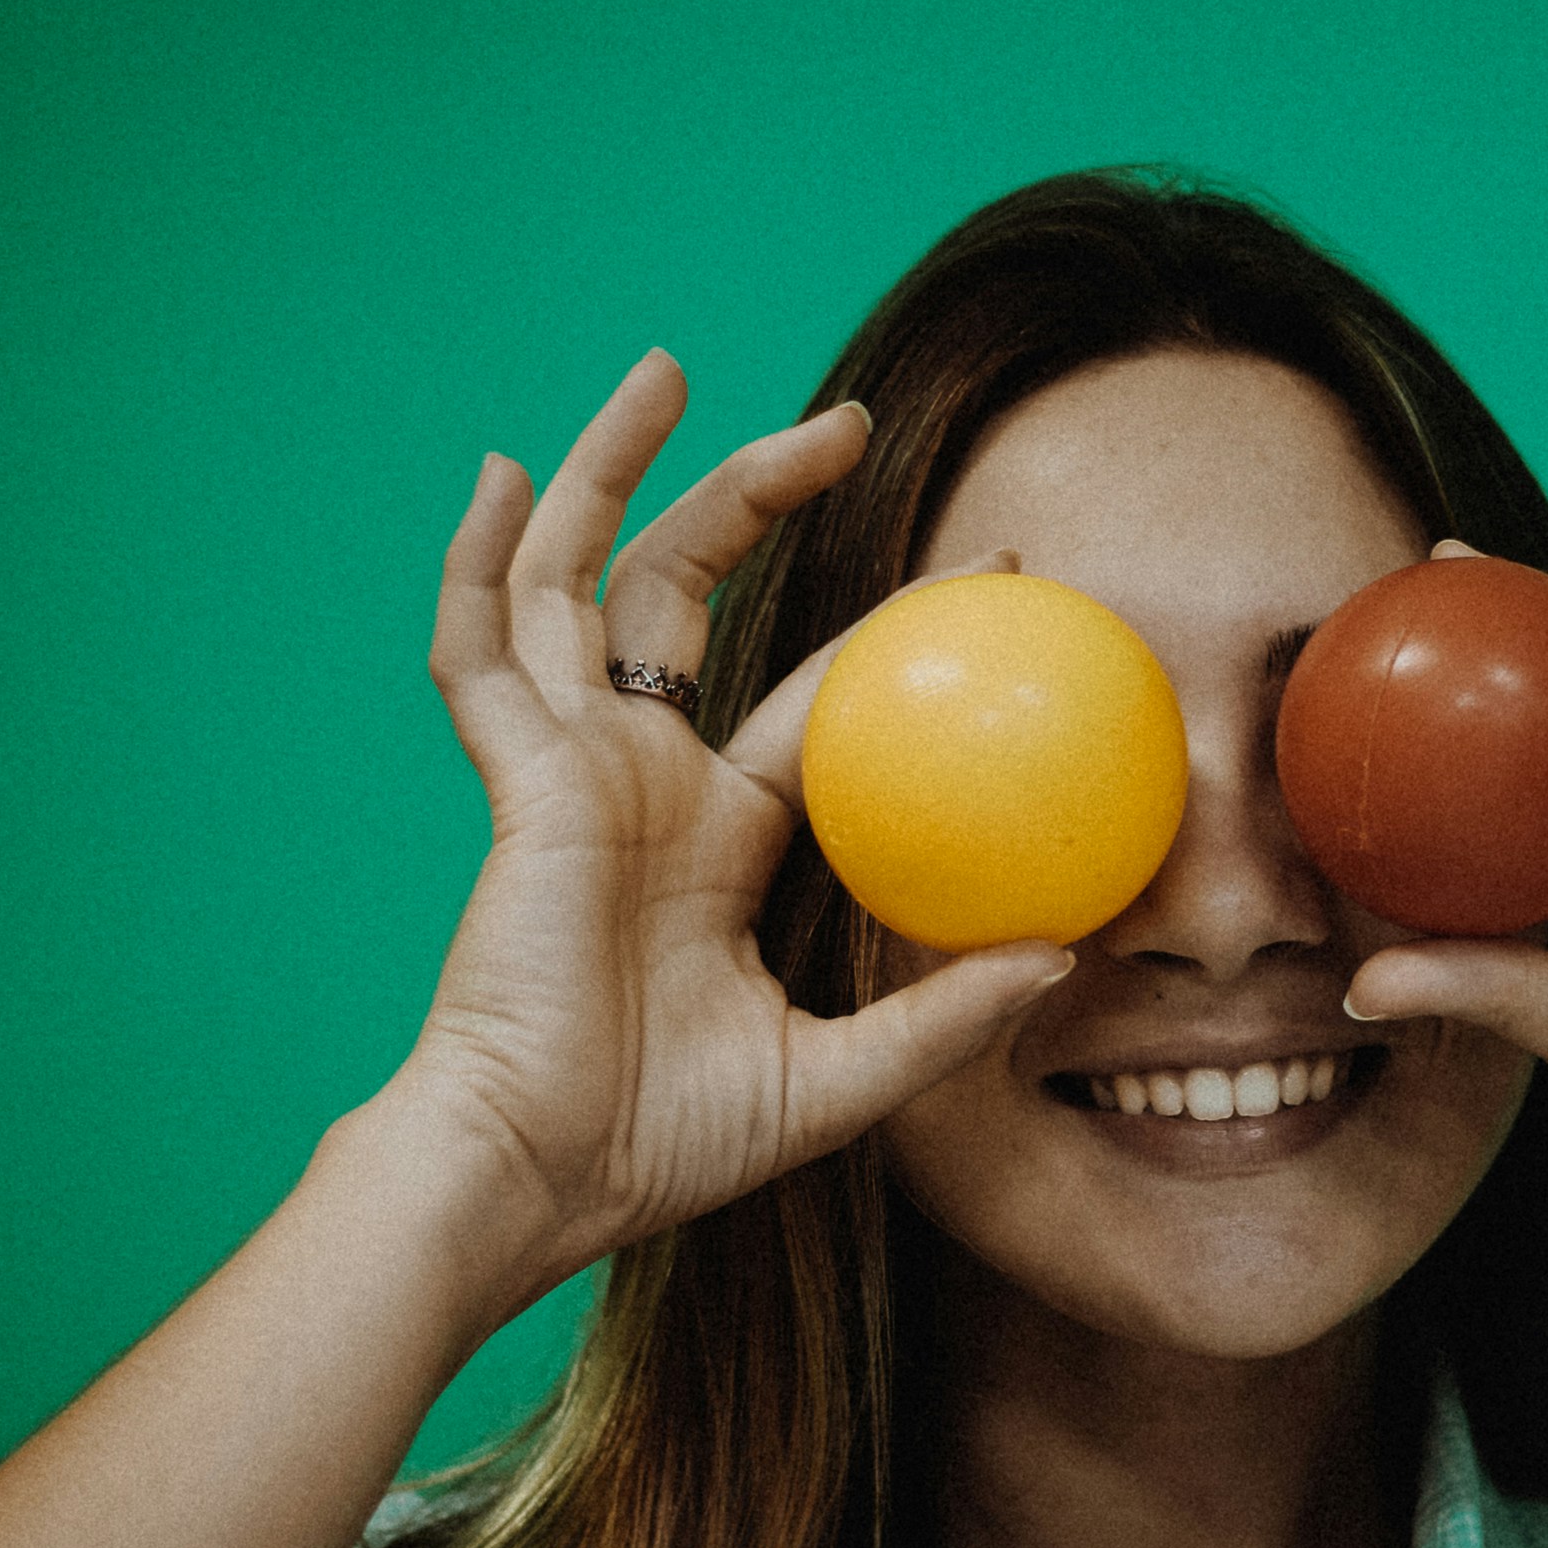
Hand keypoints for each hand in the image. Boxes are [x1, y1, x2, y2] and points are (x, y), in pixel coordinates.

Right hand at [390, 350, 1070, 1326]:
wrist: (540, 1179)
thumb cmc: (662, 1144)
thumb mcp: (834, 1080)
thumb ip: (938, 1016)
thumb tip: (1065, 959)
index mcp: (714, 831)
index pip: (817, 691)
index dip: (897, 625)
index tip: (997, 562)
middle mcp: (641, 776)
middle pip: (689, 592)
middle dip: (757, 492)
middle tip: (848, 421)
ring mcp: (573, 767)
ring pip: (581, 580)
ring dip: (613, 471)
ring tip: (667, 368)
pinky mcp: (521, 781)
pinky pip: (483, 650)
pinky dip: (483, 559)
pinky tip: (502, 472)